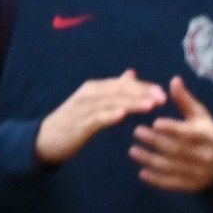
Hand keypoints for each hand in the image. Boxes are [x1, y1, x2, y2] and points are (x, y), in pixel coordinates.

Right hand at [36, 71, 164, 165]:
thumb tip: (132, 74)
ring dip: (131, 102)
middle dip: (143, 92)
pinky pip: (96, 118)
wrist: (47, 138)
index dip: (145, 86)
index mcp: (97, 88)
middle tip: (163, 98)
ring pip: (111, 102)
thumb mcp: (97, 102)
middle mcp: (90, 93)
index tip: (165, 92)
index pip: (125, 84)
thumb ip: (115, 89)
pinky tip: (122, 116)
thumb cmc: (76, 120)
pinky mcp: (79, 124)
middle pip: (120, 89)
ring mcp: (84, 108)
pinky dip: (109, 115)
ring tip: (151, 105)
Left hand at [130, 77, 212, 191]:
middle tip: (136, 132)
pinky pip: (172, 183)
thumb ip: (185, 100)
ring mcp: (198, 172)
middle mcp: (205, 155)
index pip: (189, 133)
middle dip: (156, 141)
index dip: (172, 128)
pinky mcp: (191, 185)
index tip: (155, 122)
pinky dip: (157, 179)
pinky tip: (142, 173)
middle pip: (177, 149)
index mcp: (208, 136)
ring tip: (132, 151)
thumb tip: (174, 80)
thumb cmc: (207, 134)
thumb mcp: (201, 116)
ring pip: (171, 167)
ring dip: (150, 160)